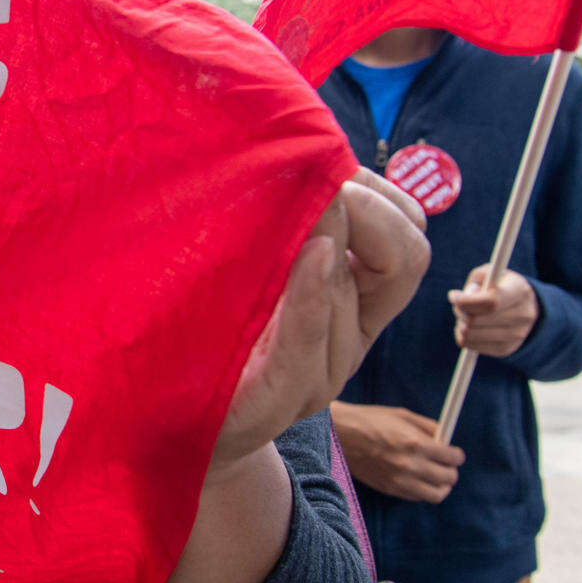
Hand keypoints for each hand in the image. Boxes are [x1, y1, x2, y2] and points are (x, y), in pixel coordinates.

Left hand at [212, 169, 430, 470]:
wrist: (170, 423)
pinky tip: (311, 252)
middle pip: (404, 259)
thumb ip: (294, 227)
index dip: (385, 199)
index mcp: (357, 309)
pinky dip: (312, 290)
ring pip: (345, 287)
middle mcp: (350, 342)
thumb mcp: (262, 271)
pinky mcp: (278, 397)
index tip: (337, 172)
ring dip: (322, 237)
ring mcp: (319, 375)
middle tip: (324, 184)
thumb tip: (312, 159)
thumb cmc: (212, 333)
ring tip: (287, 212)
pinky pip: (308, 337)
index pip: (411, 241)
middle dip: (369, 210)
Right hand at [330, 401, 463, 501]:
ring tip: (436, 477)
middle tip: (447, 464)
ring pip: (436, 494)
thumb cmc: (371, 421)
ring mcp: (399, 480)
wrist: (339, 434)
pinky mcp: (389, 489)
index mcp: (415, 443)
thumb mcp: (403, 415)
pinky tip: (417, 479)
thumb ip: (428, 427)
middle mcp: (410, 465)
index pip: (452, 458)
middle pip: (448, 478)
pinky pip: (417, 498)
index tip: (454, 453)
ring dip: (441, 485)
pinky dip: (422, 490)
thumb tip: (446, 439)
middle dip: (451, 470)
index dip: (457, 455)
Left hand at [448, 264, 538, 356]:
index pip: (491, 302)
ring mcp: (517, 335)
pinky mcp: (506, 348)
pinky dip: (464, 337)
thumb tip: (458, 300)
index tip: (453, 295)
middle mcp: (522, 315)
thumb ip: (474, 282)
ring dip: (460, 325)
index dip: (466, 301)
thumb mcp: (490, 273)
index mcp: (519, 291)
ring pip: (472, 335)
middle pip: (477, 320)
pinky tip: (468, 327)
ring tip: (463, 316)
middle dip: (460, 312)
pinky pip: (474, 346)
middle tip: (457, 305)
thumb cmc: (501, 285)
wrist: (527, 306)